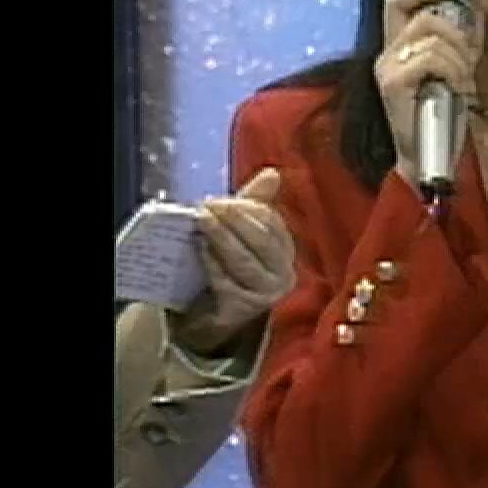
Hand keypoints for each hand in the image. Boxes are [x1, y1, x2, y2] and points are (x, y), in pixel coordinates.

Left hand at [170, 167, 296, 357]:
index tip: (219, 200)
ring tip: (201, 222)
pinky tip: (201, 251)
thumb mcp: (241, 232)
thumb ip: (255, 203)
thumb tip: (273, 173)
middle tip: (207, 206)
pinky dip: (213, 264)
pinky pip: (228, 282)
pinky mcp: (246, 309)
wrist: (212, 314)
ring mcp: (267, 293)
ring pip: (244, 261)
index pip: (272, 223)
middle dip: (233, 220)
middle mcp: (284, 273)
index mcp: (286, 251)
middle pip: (260, 241)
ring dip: (221, 239)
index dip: (246, 208)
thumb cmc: (229, 267)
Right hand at [374, 0, 481, 186]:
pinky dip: (452, 70)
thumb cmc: (440, 116)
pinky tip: (457, 88)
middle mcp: (385, 54)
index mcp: (395, 48)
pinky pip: (430, 58)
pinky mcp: (392, 83)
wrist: (425, 157)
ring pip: (433, 36)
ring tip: (464, 82)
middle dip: (455, 29)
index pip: (398, 2)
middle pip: (419, 14)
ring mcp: (386, 68)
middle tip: (469, 55)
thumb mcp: (451, 70)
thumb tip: (474, 11)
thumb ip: (456, 43)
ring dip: (460, 58)